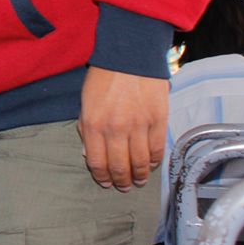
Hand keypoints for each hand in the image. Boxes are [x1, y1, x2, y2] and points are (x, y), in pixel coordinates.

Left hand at [78, 66, 168, 190]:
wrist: (130, 57)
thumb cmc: (104, 79)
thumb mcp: (85, 103)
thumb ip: (86, 129)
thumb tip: (91, 155)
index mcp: (93, 124)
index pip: (97, 162)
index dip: (102, 177)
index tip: (106, 183)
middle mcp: (115, 129)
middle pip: (119, 166)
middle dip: (121, 181)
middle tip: (124, 187)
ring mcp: (138, 126)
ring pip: (140, 162)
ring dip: (139, 176)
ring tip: (138, 181)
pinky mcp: (158, 121)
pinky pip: (157, 149)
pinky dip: (154, 162)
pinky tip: (151, 165)